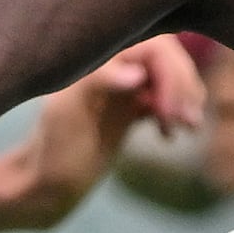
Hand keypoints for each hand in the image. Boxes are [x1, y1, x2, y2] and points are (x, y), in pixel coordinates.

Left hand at [0, 41, 203, 232]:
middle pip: (167, 57)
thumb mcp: (67, 114)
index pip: (153, 45)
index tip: (170, 112)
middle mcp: (111, 62)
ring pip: (169, 75)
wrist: (46, 186)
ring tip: (186, 129)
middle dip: (183, 86)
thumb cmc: (52, 151)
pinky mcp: (129, 106)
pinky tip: (169, 135)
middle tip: (187, 124)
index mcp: (96, 54)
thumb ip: (98, 82)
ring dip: (185, 98)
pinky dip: (175, 111)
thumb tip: (138, 73)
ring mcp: (122, 84)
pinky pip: (163, 96)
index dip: (171, 74)